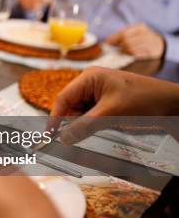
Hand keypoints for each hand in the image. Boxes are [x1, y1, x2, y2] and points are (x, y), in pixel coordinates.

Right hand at [49, 67, 178, 143]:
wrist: (171, 103)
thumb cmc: (145, 99)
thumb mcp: (111, 114)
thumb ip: (84, 126)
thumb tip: (63, 138)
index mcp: (89, 77)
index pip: (63, 98)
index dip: (54, 118)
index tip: (50, 135)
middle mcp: (90, 83)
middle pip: (69, 106)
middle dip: (69, 123)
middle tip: (69, 140)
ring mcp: (98, 93)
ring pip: (79, 113)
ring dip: (81, 125)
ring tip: (92, 131)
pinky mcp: (105, 103)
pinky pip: (89, 116)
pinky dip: (90, 125)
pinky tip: (99, 128)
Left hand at [105, 23, 164, 59]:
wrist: (158, 43)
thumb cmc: (141, 37)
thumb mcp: (133, 32)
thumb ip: (120, 34)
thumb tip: (107, 40)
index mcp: (140, 27)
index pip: (124, 33)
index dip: (114, 39)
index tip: (107, 42)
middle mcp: (145, 34)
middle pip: (127, 42)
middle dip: (119, 46)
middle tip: (117, 48)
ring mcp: (149, 43)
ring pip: (131, 49)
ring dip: (124, 51)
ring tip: (123, 51)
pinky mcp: (151, 52)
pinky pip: (136, 55)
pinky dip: (130, 54)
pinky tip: (129, 53)